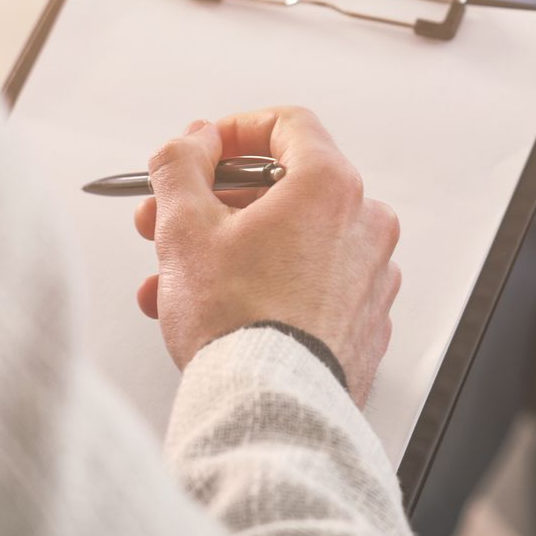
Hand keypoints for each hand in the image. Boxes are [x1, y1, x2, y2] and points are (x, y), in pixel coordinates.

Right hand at [135, 107, 401, 405]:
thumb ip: (182, 164)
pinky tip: (211, 314)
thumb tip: (193, 140)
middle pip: (282, 189)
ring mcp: (370, 274)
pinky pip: (309, 284)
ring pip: (289, 242)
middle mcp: (364, 223)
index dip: (234, 130)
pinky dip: (263, 287)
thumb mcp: (184, 226)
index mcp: (331, 186)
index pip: (288, 125)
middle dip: (212, 204)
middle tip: (164, 221)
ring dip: (225, 253)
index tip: (201, 149)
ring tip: (168, 283)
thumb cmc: (236, 322)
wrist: (271, 410)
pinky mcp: (364, 321)